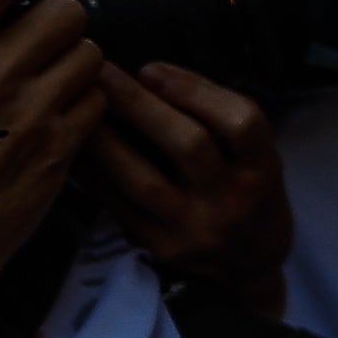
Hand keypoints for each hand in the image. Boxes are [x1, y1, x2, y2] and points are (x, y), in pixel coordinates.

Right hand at [0, 0, 103, 323]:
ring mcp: (36, 111)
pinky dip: (86, 100)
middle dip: (51, 14)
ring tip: (48, 71)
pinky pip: (99, 102)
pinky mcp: (62, 149)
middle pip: (65, 8)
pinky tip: (58, 110)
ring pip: (90, 52)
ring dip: (73, 56)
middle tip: (32, 31)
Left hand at [91, 61, 293, 292]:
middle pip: (189, 146)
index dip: (196, 91)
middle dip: (138, 103)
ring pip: (143, 180)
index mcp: (263, 171)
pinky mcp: (161, 249)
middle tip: (97, 71)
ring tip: (76, 107)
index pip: (242, 124)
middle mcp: (233, 201)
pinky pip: (118, 206)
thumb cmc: (247, 194)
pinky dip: (92, 174)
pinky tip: (73, 148)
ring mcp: (196, 230)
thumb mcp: (256, 158)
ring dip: (104, 139)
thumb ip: (217, 119)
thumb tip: (147, 76)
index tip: (152, 69)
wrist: (249, 268)